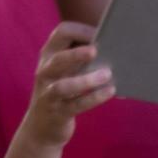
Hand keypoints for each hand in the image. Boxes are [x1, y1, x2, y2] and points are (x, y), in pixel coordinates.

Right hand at [20, 22, 114, 148]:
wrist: (42, 127)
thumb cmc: (63, 90)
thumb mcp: (66, 69)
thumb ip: (83, 56)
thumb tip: (116, 43)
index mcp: (49, 54)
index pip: (61, 33)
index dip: (81, 30)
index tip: (101, 34)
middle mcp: (45, 71)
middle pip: (58, 58)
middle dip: (77, 54)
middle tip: (96, 51)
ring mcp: (48, 93)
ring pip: (63, 86)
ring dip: (86, 80)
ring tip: (107, 74)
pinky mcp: (57, 113)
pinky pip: (75, 105)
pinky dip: (93, 98)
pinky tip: (110, 91)